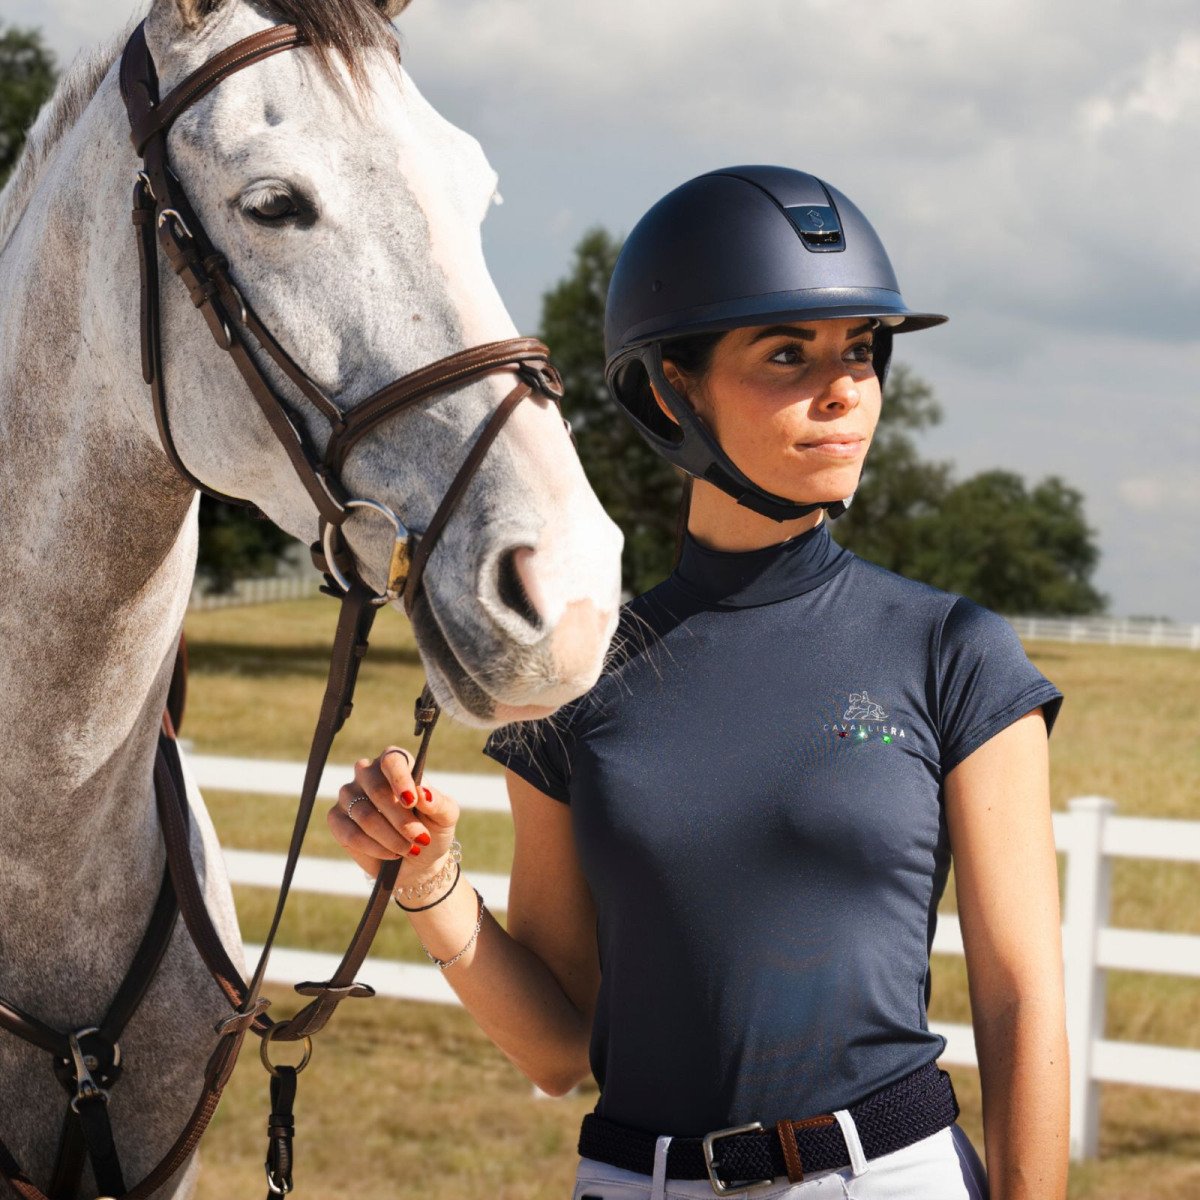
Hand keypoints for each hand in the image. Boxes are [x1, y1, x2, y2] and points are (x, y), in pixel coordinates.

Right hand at [327, 745, 459, 884]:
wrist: (418, 860)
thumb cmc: (431, 828)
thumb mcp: (445, 816)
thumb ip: (438, 802)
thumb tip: (423, 793)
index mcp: (395, 764)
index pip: (392, 760)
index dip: (400, 779)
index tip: (412, 801)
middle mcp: (368, 774)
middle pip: (377, 789)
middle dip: (401, 819)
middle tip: (420, 838)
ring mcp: (349, 795)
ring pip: (365, 815)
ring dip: (391, 837)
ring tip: (410, 849)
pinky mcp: (336, 820)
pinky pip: (350, 833)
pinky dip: (374, 847)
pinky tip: (391, 854)